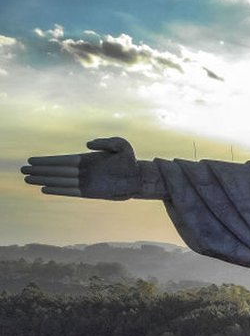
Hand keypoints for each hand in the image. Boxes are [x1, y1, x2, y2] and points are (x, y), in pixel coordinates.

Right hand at [22, 137, 140, 199]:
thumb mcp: (121, 145)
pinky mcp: (92, 193)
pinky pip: (71, 192)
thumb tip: (86, 145)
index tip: (32, 160)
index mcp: (87, 159)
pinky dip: (58, 191)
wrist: (140, 178)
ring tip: (28, 179)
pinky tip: (45, 189)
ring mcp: (87, 182)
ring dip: (44, 181)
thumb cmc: (130, 161)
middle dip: (40, 170)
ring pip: (61, 181)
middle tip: (22, 170)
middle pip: (57, 171)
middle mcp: (84, 171)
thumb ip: (105, 142)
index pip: (62, 160)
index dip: (47, 161)